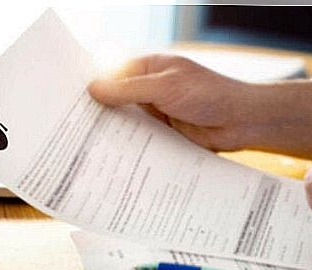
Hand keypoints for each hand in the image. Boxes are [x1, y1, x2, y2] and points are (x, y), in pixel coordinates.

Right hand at [89, 54, 311, 159]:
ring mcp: (155, 114)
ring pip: (126, 123)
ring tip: (84, 147)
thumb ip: (129, 89)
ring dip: (112, 133)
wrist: (243, 121)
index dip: (92, 85)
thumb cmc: (210, 94)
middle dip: (98, 113)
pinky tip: (112, 158)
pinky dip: (128, 147)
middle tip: (70, 128)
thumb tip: (93, 88)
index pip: (112, 74)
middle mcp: (149, 91)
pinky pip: (140, 141)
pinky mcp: (162, 135)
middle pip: (116, 101)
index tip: (68, 99)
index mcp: (148, 69)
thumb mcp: (166, 86)